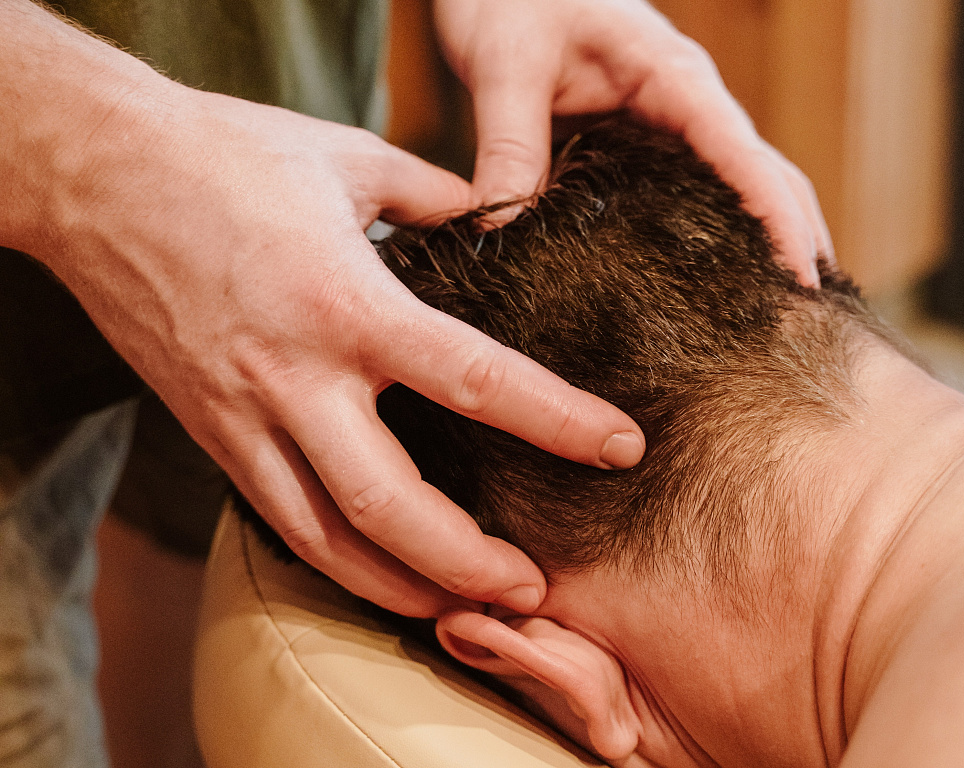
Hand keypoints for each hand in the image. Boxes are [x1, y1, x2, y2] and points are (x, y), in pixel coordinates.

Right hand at [2, 3, 644, 617]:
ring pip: (326, 538)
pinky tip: (381, 568)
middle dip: (467, 562)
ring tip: (464, 604)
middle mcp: (297, 376)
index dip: (557, 421)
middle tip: (533, 588)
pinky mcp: (210, 431)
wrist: (95, 174)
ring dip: (401, 586)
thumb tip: (489, 211)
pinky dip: (336, 557)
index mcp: (348, 303)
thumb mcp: (346, 160)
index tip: (620, 447)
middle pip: (392, 505)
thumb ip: (432, 193)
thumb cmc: (224, 155)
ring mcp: (245, 415)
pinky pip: (278, 518)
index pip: (475, 380)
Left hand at [434, 0, 833, 286]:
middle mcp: (686, 101)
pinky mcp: (646, 139)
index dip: (778, 218)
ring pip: (740, 185)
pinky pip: (696, 189)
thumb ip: (509, 146)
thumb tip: (501, 234)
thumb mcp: (505, 69)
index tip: (802, 279)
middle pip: (767, 175)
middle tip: (808, 322)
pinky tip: (714, 279)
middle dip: (799, 239)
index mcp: (670, 76)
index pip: (743, 154)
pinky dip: (721, 232)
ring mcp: (671, 121)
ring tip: (778, 318)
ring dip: (769, 240)